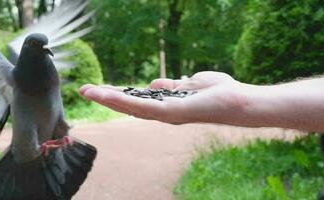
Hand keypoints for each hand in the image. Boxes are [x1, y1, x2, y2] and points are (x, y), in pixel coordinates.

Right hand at [79, 71, 242, 123]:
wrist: (239, 101)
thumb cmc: (218, 92)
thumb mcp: (189, 84)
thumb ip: (171, 85)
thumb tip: (152, 83)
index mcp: (166, 105)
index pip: (137, 100)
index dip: (118, 95)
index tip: (99, 89)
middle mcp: (163, 113)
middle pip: (129, 106)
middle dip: (107, 98)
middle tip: (84, 90)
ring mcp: (167, 114)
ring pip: (132, 108)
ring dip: (109, 99)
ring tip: (89, 92)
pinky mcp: (173, 112)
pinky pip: (145, 106)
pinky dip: (125, 101)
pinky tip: (109, 96)